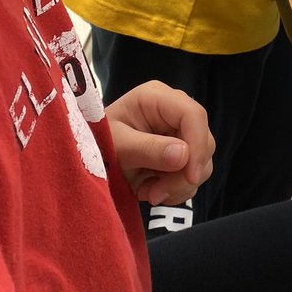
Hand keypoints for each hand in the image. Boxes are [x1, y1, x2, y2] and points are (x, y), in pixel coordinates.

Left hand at [106, 81, 214, 207]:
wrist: (88, 161)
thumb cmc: (97, 143)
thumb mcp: (117, 146)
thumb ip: (149, 149)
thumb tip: (184, 156)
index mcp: (158, 98)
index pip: (193, 115)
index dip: (197, 145)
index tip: (190, 176)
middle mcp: (174, 112)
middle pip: (203, 141)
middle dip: (183, 174)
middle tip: (154, 194)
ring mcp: (179, 134)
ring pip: (202, 162)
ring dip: (179, 185)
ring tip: (149, 194)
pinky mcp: (180, 154)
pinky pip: (193, 176)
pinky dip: (177, 190)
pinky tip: (152, 191)